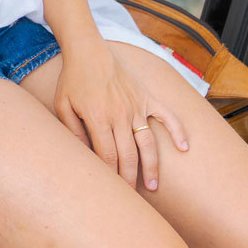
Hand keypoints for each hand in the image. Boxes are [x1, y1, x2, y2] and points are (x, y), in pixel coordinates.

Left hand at [52, 45, 189, 191]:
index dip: (110, 174)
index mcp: (98, 117)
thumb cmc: (73, 80)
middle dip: (129, 178)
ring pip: (148, 143)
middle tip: (130, 197)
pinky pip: (167, 116)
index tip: (111, 189)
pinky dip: (177, 131)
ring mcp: (136, 106)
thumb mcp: (63, 105)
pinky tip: (184, 147)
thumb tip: (82, 155)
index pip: (107, 155)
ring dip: (151, 166)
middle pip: (128, 154)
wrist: (88, 51)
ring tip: (152, 185)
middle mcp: (120, 114)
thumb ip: (73, 131)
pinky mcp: (146, 98)